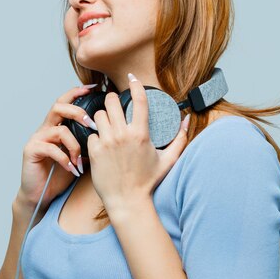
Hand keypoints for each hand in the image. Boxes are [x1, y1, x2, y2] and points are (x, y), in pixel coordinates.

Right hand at [14, 83, 97, 217]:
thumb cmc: (61, 174)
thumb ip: (90, 142)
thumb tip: (113, 132)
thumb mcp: (80, 155)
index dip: (77, 92)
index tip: (94, 88)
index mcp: (57, 125)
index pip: (66, 101)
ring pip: (59, 129)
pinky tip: (72, 168)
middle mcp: (46, 128)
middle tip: (92, 123)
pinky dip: (64, 159)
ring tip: (80, 159)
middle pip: (59, 106)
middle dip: (77, 112)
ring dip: (74, 145)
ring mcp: (37, 138)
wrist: (41, 194)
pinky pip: (51, 148)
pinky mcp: (31, 151)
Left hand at [87, 73, 189, 221]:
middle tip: (114, 104)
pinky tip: (101, 141)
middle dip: (112, 99)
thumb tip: (187, 119)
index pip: (138, 100)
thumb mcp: (168, 160)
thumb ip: (180, 138)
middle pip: (111, 102)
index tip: (132, 78)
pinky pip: (91, 133)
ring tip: (106, 122)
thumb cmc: (147, 182)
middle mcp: (122, 135)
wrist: (127, 201)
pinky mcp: (94, 151)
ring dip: (102, 116)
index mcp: (141, 134)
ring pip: (98, 114)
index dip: (135, 84)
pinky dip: (95, 135)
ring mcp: (107, 142)